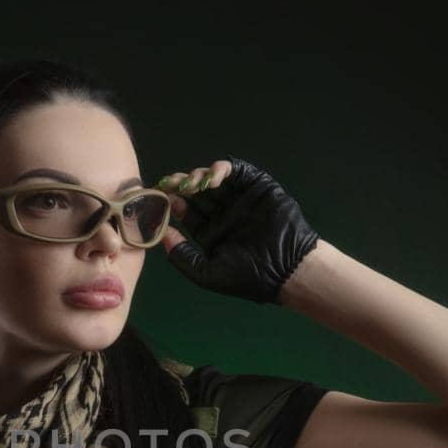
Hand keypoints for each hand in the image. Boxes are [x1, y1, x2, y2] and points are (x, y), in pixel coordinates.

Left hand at [154, 156, 319, 304]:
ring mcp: (240, 198)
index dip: (172, 204)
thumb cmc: (247, 277)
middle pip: (197, 193)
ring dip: (198, 177)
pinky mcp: (256, 186)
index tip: (161, 199)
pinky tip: (211, 179)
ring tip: (191, 184)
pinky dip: (221, 170)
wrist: (286, 270)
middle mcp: (224, 213)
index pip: (187, 213)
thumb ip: (181, 255)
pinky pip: (236, 171)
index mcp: (211, 233)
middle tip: (169, 184)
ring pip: (213, 180)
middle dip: (181, 186)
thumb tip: (161, 233)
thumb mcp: (206, 273)